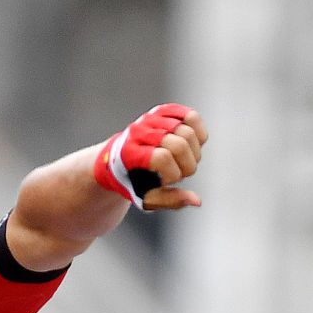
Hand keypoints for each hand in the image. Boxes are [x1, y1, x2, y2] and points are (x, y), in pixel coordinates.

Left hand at [93, 104, 208, 210]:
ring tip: (184, 160)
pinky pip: (192, 116)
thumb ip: (169, 201)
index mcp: (130, 154)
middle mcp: (139, 132)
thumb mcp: (144, 197)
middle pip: (179, 144)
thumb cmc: (132, 182)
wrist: (114, 161)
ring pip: (189, 130)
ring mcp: (151, 120)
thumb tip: (197, 201)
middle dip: (187, 165)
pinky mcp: (163, 112)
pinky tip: (192, 145)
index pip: (162, 158)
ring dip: (194, 152)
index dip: (173, 174)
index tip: (168, 181)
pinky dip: (198, 132)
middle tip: (180, 173)